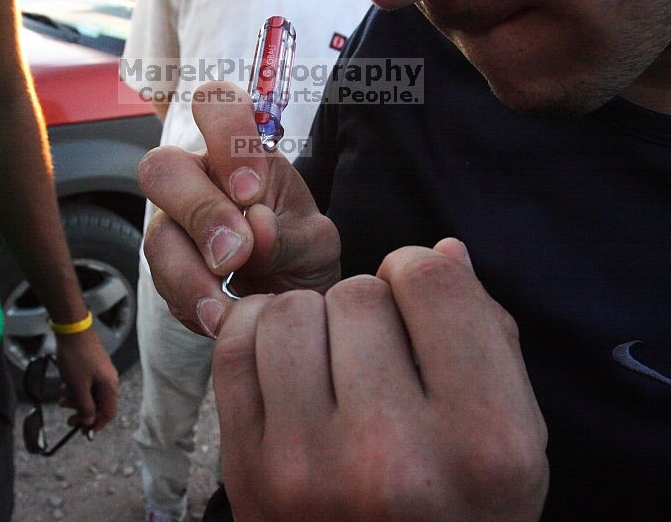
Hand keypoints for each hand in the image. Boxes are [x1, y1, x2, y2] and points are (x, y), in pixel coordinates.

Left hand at [55, 329, 118, 431]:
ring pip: (92, 394)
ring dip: (77, 400)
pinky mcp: (94, 365)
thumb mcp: (78, 387)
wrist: (73, 330)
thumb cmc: (76, 357)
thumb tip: (89, 420)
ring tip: (62, 399)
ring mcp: (102, 371)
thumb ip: (85, 406)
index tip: (84, 431)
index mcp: (109, 386)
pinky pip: (87, 383)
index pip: (109, 413)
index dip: (97, 424)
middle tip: (69, 419)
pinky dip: (77, 389)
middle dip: (83, 413)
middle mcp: (109, 379)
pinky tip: (65, 386)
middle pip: (100, 405)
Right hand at [136, 81, 340, 337]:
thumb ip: (287, 235)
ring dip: (190, 272)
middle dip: (199, 211)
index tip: (252, 190)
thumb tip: (253, 227)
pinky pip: (162, 282)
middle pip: (163, 167)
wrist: (294, 307)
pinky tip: (221, 316)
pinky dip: (192, 302)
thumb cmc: (303, 257)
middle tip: (236, 254)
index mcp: (240, 153)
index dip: (225, 137)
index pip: (215, 105)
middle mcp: (199, 180)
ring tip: (226, 304)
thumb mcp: (313, 244)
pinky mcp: (167, 270)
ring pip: (158, 234)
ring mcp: (176, 226)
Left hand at [213, 238, 548, 520]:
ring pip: (287, 311)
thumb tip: (442, 252)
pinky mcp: (247, 472)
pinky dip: (256, 333)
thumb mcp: (514, 442)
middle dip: (369, 306)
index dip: (421, 276)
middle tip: (376, 347)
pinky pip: (233, 347)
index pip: (431, 283)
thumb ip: (489, 341)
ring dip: (311, 318)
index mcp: (484, 444)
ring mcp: (307, 469)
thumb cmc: (459, 511)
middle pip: (356, 294)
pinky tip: (286, 358)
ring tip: (331, 355)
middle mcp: (394, 460)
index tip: (417, 303)